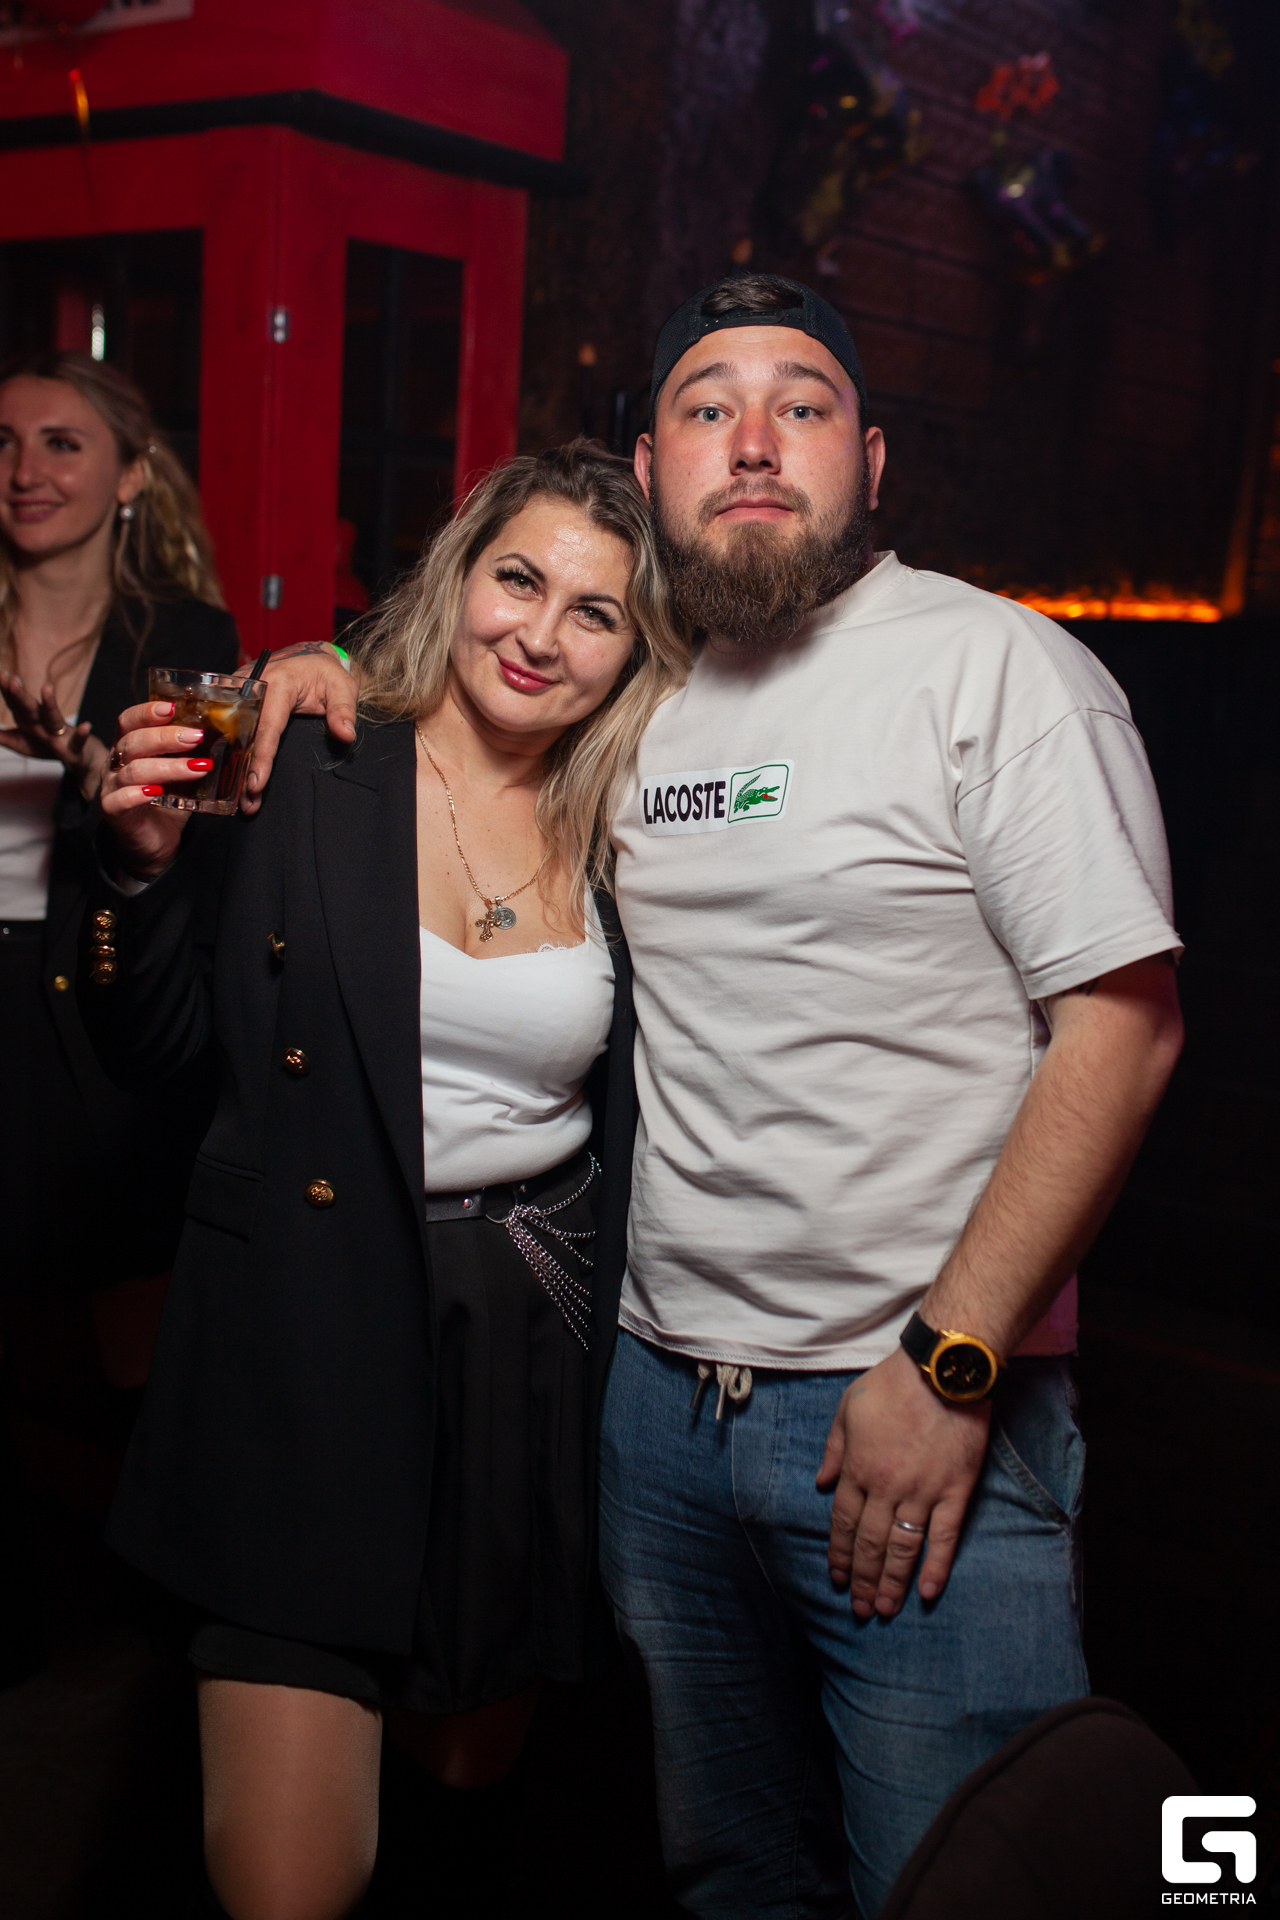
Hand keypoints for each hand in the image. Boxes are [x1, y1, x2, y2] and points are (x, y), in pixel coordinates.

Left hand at [0, 669, 109, 800]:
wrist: (79, 758)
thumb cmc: (47, 748)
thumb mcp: (22, 745)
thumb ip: (4, 737)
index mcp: (30, 721)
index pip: (16, 705)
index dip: (7, 691)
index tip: (0, 674)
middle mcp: (44, 723)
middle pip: (31, 708)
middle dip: (21, 695)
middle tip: (12, 679)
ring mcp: (60, 734)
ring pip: (54, 718)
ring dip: (51, 704)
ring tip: (47, 687)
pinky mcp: (75, 748)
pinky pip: (78, 741)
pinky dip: (82, 734)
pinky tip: (85, 726)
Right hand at [99, 698, 212, 880]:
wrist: (154, 842)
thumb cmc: (167, 803)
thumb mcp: (182, 775)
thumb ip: (193, 756)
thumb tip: (229, 738)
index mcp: (129, 748)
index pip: (129, 720)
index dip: (147, 712)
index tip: (173, 707)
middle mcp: (116, 764)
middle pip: (133, 741)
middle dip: (166, 737)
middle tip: (196, 737)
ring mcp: (111, 787)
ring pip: (134, 770)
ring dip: (168, 767)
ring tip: (197, 768)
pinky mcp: (112, 811)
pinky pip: (120, 800)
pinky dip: (137, 794)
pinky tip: (156, 792)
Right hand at [234, 642, 357, 815]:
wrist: (310, 657)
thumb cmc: (327, 674)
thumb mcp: (343, 687)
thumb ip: (344, 710)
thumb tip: (346, 735)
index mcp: (278, 682)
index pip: (267, 726)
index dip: (261, 757)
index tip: (257, 784)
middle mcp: (252, 685)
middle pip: (243, 734)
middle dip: (244, 770)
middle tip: (247, 803)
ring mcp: (239, 691)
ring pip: (232, 734)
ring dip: (236, 767)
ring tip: (242, 800)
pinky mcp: (235, 699)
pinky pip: (231, 729)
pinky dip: (233, 754)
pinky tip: (235, 780)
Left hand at [816, 1346, 989, 1618]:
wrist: (941, 1370)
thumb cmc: (892, 1384)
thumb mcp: (847, 1408)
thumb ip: (834, 1449)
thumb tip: (820, 1483)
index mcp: (858, 1468)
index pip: (844, 1522)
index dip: (840, 1554)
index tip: (838, 1579)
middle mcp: (886, 1487)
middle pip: (871, 1543)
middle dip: (863, 1579)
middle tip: (860, 1609)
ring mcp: (922, 1492)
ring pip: (903, 1548)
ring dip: (892, 1582)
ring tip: (886, 1609)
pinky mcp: (955, 1491)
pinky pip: (944, 1537)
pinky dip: (936, 1567)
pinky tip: (927, 1592)